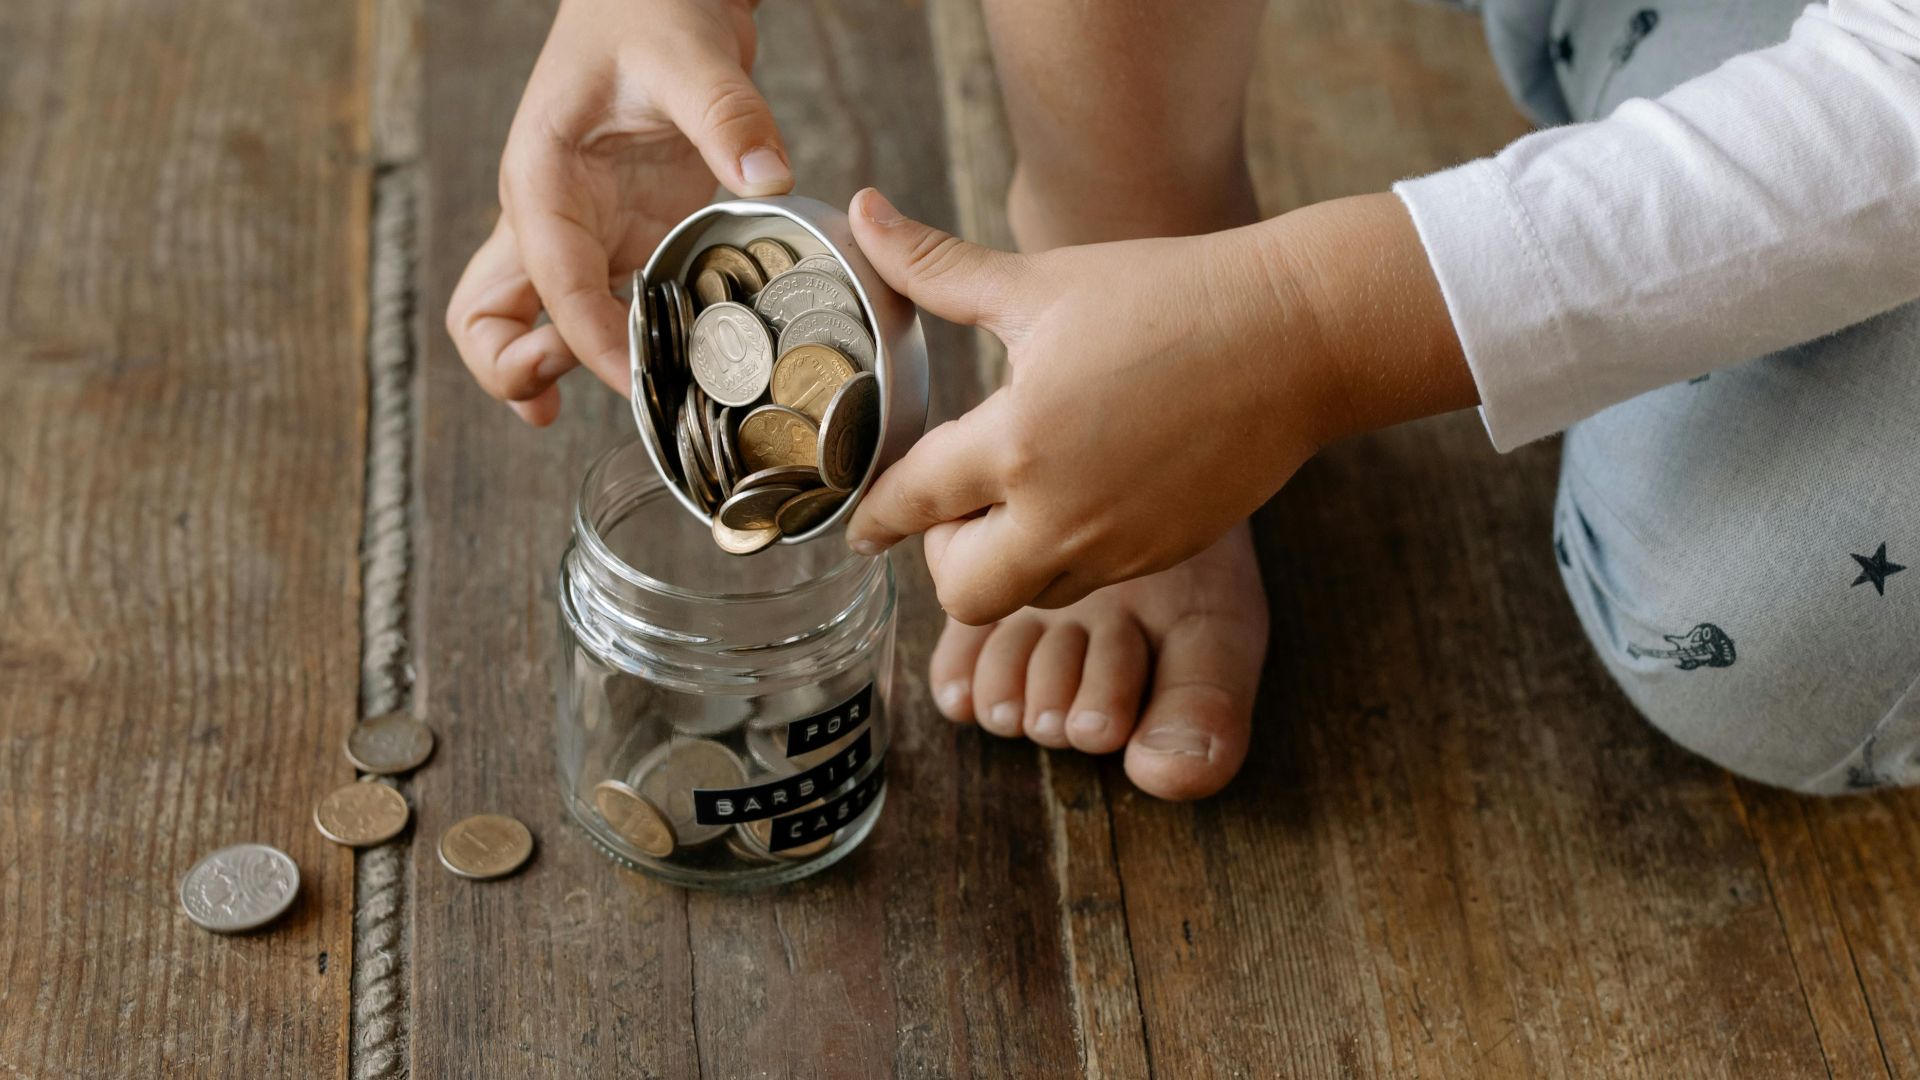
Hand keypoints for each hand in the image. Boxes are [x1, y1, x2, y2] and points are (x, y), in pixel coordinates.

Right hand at [447, 0, 789, 425]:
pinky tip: (665, 375)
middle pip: (485, 317)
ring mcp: (580, 234)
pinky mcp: (620, 239)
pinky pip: (595, 312)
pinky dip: (611, 350)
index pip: (550, 285)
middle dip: (514, 371)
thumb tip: (767, 175)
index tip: (643, 378)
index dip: (589, 344)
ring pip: (529, 325)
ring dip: (552, 372)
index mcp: (541, 179)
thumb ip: (728, 115)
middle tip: (568, 401)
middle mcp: (546, 216)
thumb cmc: (649, 10)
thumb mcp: (691, 55)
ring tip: (622, 404)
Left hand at [844, 188, 1471, 623]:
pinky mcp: (1164, 553)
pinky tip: (1079, 495)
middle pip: (963, 591)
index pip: (914, 503)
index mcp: (1017, 440)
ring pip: (1029, 595)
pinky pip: (1089, 583)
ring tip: (1022, 493)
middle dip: (944, 558)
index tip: (860, 523)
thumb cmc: (1168, 295)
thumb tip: (862, 214)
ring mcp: (1119, 543)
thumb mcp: (1041, 280)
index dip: (874, 514)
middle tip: (957, 507)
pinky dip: (1066, 556)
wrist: (1298, 334)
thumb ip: (938, 268)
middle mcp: (1062, 512)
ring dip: (1007, 560)